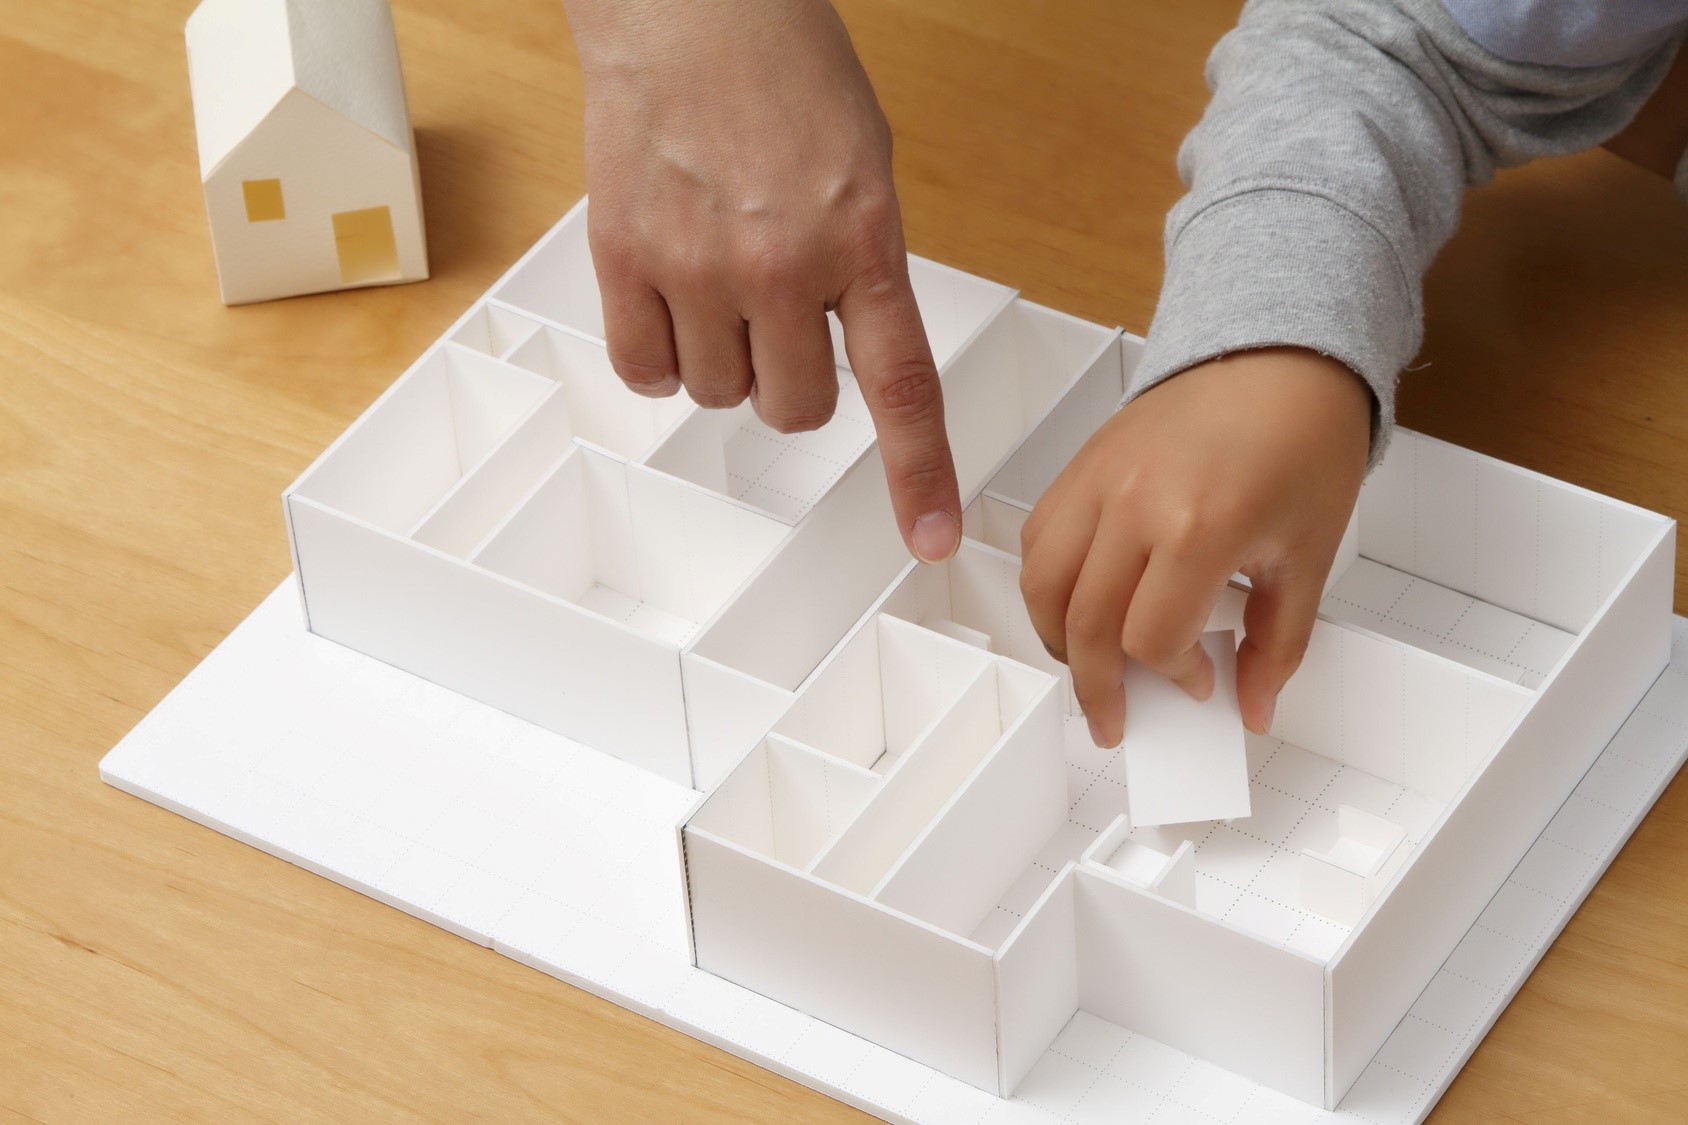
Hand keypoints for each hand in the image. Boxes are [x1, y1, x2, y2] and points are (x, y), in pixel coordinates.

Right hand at [563, 0, 961, 562]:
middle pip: (793, 409)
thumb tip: (845, 346)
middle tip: (778, 318)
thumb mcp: (865, 168)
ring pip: (717, 396)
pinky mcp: (624, 258)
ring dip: (724, 362)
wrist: (690, 7)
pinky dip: (659, 354)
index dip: (919, 475)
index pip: (901, 387)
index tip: (931, 536)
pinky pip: (645, 370)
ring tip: (718, 282)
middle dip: (790, 380)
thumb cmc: (783, 70)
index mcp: (862, 240)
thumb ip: (863, 266)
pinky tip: (670, 298)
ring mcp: (697, 266)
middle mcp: (781, 265)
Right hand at [1019, 348, 1371, 745]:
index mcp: (1200, 525)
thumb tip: (1253, 702)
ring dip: (1058, 640)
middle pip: (1085, 625)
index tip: (1198, 681)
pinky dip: (1047, 585)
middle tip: (1114, 718)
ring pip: (1043, 586)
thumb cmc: (1301, 439)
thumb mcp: (1309, 555)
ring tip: (1089, 667)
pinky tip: (1078, 605)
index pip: (1151, 639)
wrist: (1278, 359)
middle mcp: (1135, 501)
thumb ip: (1279, 643)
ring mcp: (1097, 480)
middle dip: (1099, 688)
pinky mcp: (1078, 466)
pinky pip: (1037, 540)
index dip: (1173, 677)